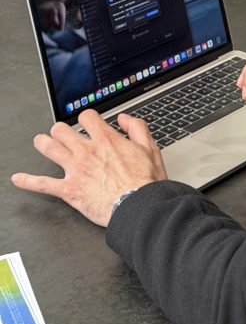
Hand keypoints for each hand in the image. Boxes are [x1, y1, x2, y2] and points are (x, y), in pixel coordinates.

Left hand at [12, 109, 166, 226]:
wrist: (138, 206)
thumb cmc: (145, 182)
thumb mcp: (149, 148)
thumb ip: (136, 128)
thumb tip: (124, 118)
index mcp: (106, 139)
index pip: (88, 116)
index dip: (87, 117)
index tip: (88, 122)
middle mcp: (87, 151)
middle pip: (62, 130)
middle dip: (61, 130)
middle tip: (61, 133)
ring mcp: (76, 170)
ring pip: (50, 149)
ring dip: (42, 143)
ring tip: (39, 142)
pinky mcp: (69, 190)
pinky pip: (43, 184)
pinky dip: (28, 181)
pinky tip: (18, 178)